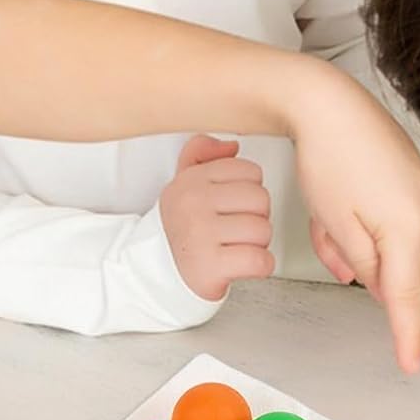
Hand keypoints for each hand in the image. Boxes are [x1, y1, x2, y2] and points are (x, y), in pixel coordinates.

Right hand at [159, 135, 273, 301]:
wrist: (156, 273)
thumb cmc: (182, 228)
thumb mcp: (184, 183)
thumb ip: (202, 154)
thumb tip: (231, 146)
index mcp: (190, 180)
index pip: (250, 171)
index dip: (249, 191)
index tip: (232, 205)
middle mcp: (192, 204)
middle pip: (261, 199)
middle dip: (256, 217)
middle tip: (235, 229)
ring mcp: (200, 235)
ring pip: (263, 230)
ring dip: (257, 244)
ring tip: (235, 247)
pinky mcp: (209, 267)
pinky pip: (260, 261)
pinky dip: (259, 266)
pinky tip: (241, 264)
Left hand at [287, 69, 419, 373]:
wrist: (332, 105)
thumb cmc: (328, 159)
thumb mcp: (336, 225)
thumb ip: (363, 265)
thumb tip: (380, 286)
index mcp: (409, 228)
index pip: (406, 295)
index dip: (407, 334)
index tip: (411, 365)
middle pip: (406, 273)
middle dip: (368, 269)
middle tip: (333, 241)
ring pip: (413, 254)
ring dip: (378, 253)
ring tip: (339, 227)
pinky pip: (416, 230)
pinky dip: (388, 235)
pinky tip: (359, 217)